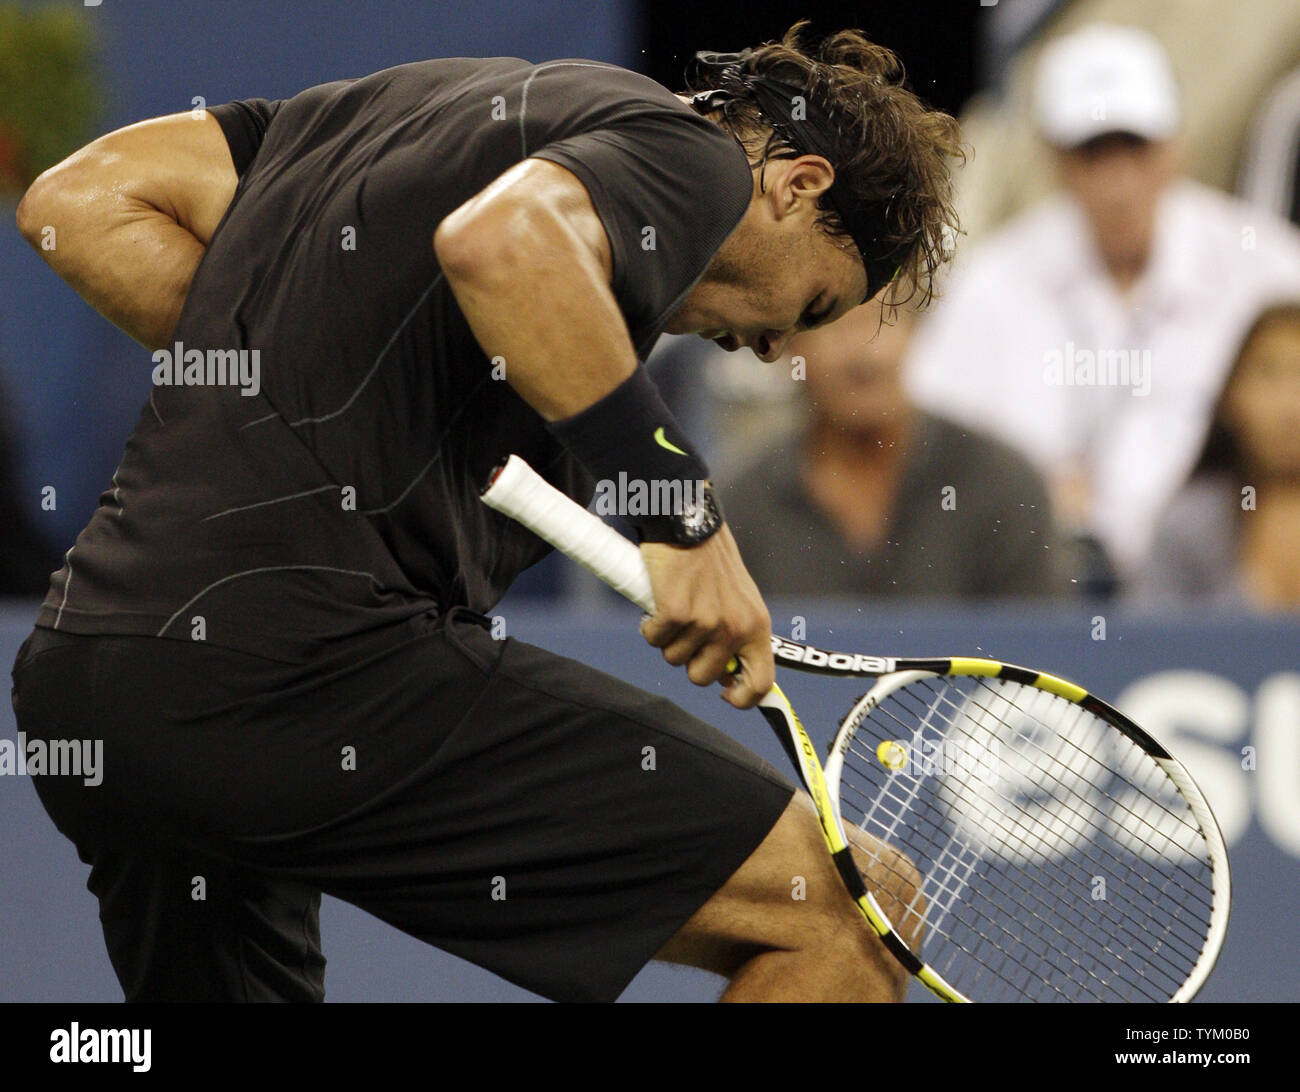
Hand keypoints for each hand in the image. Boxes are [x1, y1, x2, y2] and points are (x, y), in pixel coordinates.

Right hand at [638, 523, 773, 708]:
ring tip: (675, 606)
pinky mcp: (675, 612)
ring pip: (674, 658)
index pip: (761, 682)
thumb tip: (727, 678)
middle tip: (687, 630)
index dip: (742, 699)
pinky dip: (649, 625)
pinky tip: (657, 602)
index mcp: (757, 625)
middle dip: (689, 660)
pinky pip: (653, 638)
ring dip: (668, 638)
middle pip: (703, 677)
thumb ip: (738, 636)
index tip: (725, 695)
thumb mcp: (740, 599)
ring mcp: (705, 621)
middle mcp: (735, 627)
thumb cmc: (711, 561)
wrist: (688, 522)